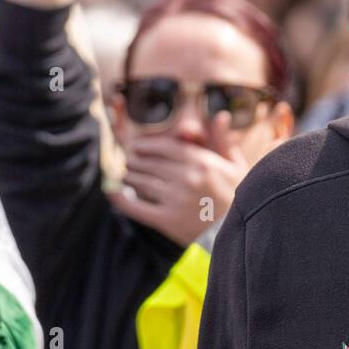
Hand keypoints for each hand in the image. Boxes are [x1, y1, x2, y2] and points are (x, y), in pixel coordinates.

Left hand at [108, 112, 250, 246]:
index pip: (164, 147)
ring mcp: (175, 199)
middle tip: (128, 161)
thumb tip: (220, 114)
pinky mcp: (167, 220)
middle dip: (135, 160)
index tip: (136, 146)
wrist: (235, 234)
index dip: (146, 145)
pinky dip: (121, 199)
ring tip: (125, 175)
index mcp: (201, 161)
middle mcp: (186, 177)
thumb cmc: (236, 198)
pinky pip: (136, 207)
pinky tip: (112, 192)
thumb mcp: (235, 166)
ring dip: (129, 176)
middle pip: (149, 162)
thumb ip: (223, 140)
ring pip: (141, 181)